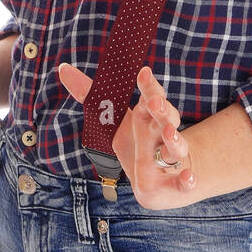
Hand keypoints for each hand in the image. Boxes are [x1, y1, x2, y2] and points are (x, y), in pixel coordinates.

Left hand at [57, 61, 199, 207]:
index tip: (143, 72)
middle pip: (165, 118)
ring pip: (175, 147)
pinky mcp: (177, 183)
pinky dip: (187, 180)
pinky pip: (185, 182)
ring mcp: (171, 158)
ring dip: (174, 140)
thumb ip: (89, 96)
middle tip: (154, 102)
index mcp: (148, 117)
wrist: (161, 181)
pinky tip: (188, 178)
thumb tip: (63, 68)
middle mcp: (162, 134)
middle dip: (161, 110)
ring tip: (169, 133)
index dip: (148, 86)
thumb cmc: (137, 144)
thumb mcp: (113, 121)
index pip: (150, 97)